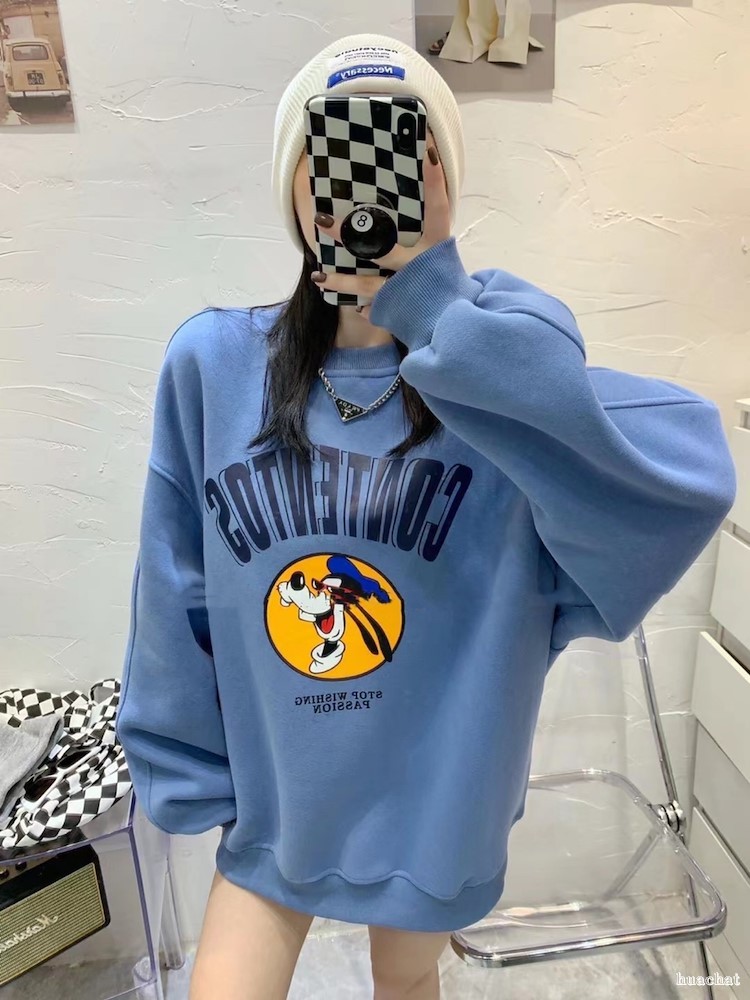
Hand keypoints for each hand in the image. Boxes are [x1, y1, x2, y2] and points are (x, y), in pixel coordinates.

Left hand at [311, 144, 450, 320]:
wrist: (459, 324)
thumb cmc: (448, 282)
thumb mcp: (443, 253)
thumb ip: (428, 232)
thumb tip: (417, 194)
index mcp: (437, 246)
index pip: (437, 206)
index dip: (434, 180)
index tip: (427, 149)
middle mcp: (420, 264)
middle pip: (379, 246)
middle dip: (346, 234)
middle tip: (319, 219)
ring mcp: (407, 289)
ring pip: (367, 283)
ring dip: (341, 281)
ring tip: (318, 276)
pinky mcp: (398, 310)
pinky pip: (376, 308)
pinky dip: (366, 308)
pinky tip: (356, 307)